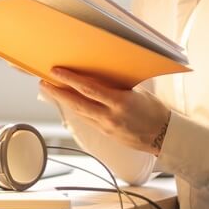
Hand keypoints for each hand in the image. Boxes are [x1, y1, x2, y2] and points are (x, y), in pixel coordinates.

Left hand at [40, 67, 171, 155]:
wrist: (165, 137)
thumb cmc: (155, 111)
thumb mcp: (138, 93)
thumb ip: (118, 86)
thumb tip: (100, 76)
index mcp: (120, 102)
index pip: (89, 89)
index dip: (70, 80)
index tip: (56, 71)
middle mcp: (110, 116)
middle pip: (77, 103)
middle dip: (58, 92)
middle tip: (43, 82)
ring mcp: (106, 127)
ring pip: (79, 113)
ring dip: (63, 101)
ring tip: (51, 90)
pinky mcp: (106, 134)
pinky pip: (87, 119)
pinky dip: (76, 109)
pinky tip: (68, 102)